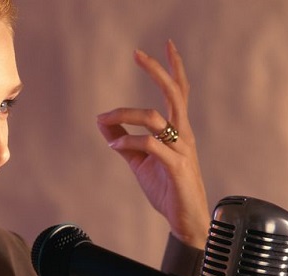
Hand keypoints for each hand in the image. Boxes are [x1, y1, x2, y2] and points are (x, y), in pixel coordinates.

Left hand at [97, 40, 209, 248]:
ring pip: (155, 118)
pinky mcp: (177, 167)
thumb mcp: (140, 160)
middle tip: (138, 54)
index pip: (179, 92)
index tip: (165, 46)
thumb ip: (123, 139)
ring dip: (125, 114)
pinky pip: (149, 145)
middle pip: (174, 94)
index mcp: (178, 130)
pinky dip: (127, 141)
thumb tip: (102, 120)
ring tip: (104, 118)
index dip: (173, 68)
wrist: (184, 219)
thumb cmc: (166, 187)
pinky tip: (114, 144)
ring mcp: (182, 150)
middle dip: (157, 71)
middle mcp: (183, 135)